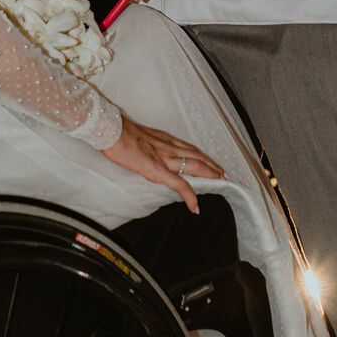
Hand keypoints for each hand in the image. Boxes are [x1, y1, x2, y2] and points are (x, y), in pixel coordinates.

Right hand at [102, 114, 224, 213]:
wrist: (112, 130)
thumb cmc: (117, 131)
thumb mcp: (134, 134)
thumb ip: (142, 142)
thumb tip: (139, 147)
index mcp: (162, 139)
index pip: (188, 147)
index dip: (200, 155)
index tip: (209, 161)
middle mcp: (168, 146)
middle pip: (197, 156)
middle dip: (212, 165)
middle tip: (224, 173)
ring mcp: (165, 158)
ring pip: (195, 166)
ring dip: (210, 175)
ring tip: (221, 183)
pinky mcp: (159, 170)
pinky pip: (179, 184)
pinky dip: (189, 196)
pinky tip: (195, 206)